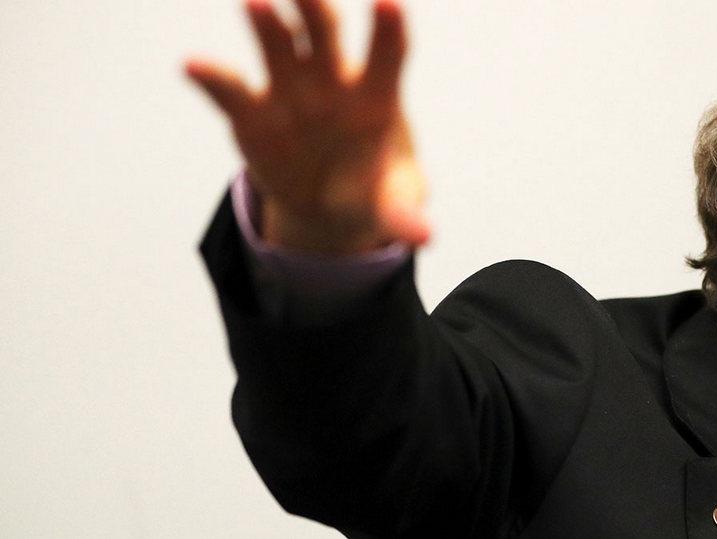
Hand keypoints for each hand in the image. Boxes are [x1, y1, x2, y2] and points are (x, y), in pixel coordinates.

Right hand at [186, 0, 429, 252]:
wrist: (327, 201)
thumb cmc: (370, 192)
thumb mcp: (389, 205)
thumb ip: (402, 213)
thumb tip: (423, 237)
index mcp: (376, 97)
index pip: (387, 56)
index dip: (388, 30)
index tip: (389, 2)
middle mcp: (331, 80)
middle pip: (324, 33)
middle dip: (315, 7)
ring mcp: (288, 88)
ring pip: (277, 43)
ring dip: (267, 23)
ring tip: (255, 2)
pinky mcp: (249, 110)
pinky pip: (229, 88)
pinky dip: (211, 76)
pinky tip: (193, 66)